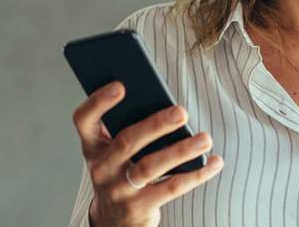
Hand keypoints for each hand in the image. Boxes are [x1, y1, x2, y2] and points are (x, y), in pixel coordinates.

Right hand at [71, 81, 224, 226]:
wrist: (115, 220)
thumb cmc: (122, 172)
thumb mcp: (115, 152)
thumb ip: (130, 128)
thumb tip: (168, 107)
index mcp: (93, 146)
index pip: (84, 120)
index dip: (98, 102)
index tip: (120, 85)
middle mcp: (101, 168)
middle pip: (126, 141)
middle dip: (155, 125)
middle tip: (182, 111)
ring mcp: (119, 189)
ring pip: (150, 167)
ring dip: (181, 151)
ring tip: (205, 138)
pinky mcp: (139, 207)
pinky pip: (171, 188)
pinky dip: (196, 174)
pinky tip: (214, 162)